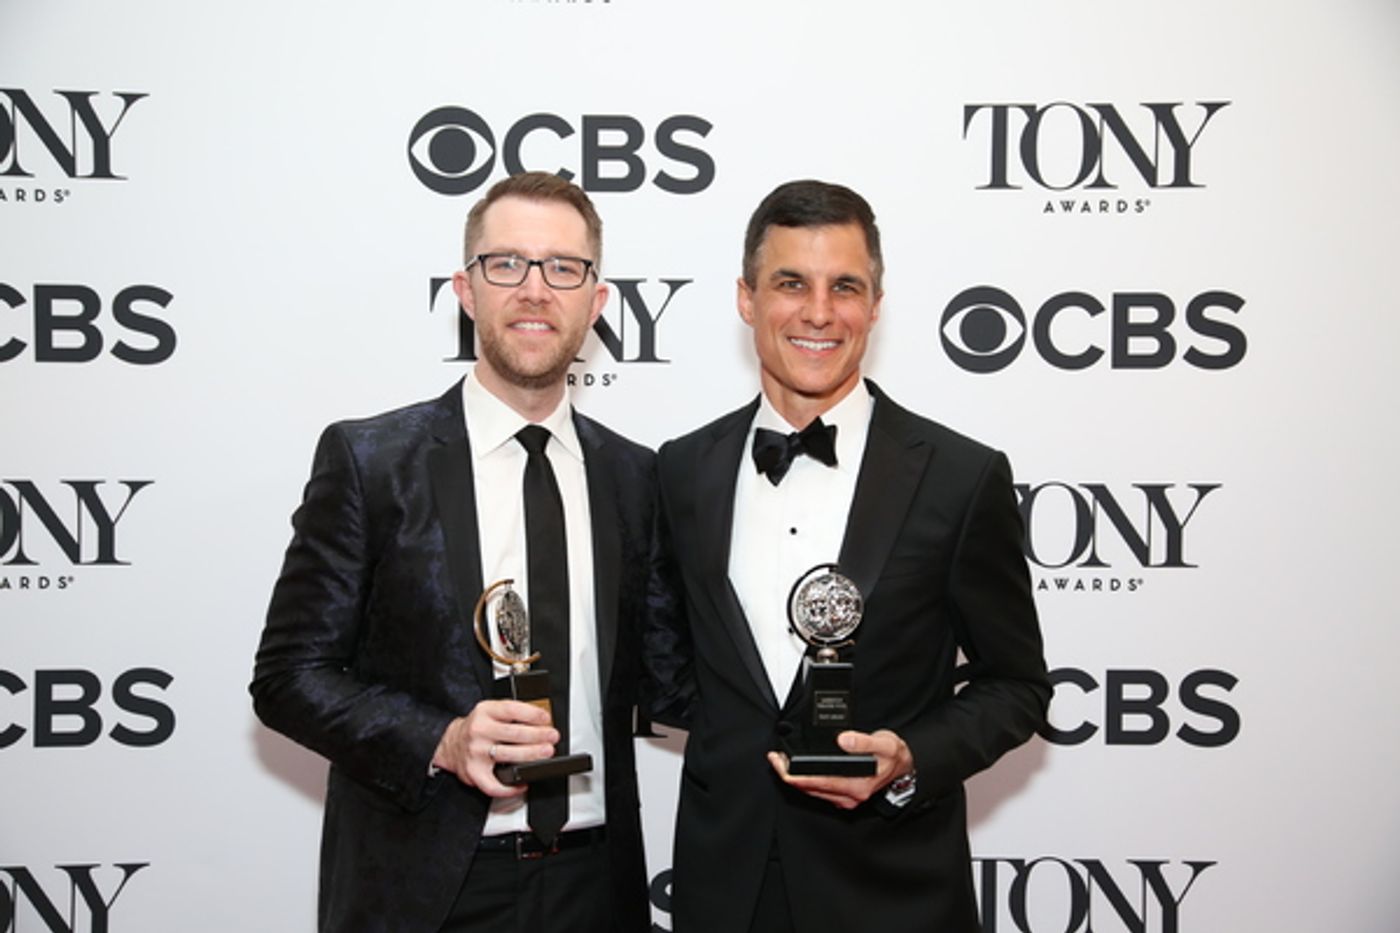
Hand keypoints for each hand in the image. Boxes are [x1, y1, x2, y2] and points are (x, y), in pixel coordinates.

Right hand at [432, 700, 558, 797]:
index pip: (511, 709)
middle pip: (514, 733)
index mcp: (485, 711)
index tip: (546, 718)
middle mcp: (480, 730)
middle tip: (552, 738)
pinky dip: (510, 787)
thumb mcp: (491, 711)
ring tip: (545, 754)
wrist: (451, 744)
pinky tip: (522, 784)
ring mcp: (476, 752)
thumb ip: (512, 713)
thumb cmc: (478, 727)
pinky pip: (494, 784)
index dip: (532, 714)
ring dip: (531, 755)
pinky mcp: (474, 772)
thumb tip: (542, 721)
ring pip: (508, 755)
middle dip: (538, 736)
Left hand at [767, 729, 913, 809]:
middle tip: (774, 758)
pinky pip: (819, 791)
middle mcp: (849, 796)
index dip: (792, 773)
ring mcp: (846, 798)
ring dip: (795, 778)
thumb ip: (863, 742)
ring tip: (781, 762)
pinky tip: (798, 770)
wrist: (904, 766)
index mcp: (856, 786)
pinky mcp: (844, 795)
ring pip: (812, 792)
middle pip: (809, 789)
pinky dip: (806, 781)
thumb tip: (843, 740)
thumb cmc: (894, 756)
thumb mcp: (884, 744)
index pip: (815, 782)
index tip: (779, 761)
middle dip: (788, 775)